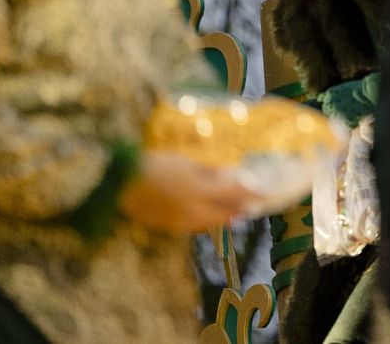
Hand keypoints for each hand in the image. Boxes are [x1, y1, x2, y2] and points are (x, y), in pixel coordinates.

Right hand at [119, 151, 253, 233]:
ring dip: (226, 217)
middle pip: (226, 212)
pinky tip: (210, 216)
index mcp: (200, 190)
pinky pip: (195, 226)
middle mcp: (195, 210)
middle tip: (254, 205)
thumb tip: (232, 174)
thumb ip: (210, 171)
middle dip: (241, 209)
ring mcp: (182, 221)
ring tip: (237, 213)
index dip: (252, 193)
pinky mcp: (170, 227)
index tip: (267, 192)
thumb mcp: (186, 162)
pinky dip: (207, 221)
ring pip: (211, 222)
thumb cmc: (156, 165)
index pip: (235, 193)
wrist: (122, 184)